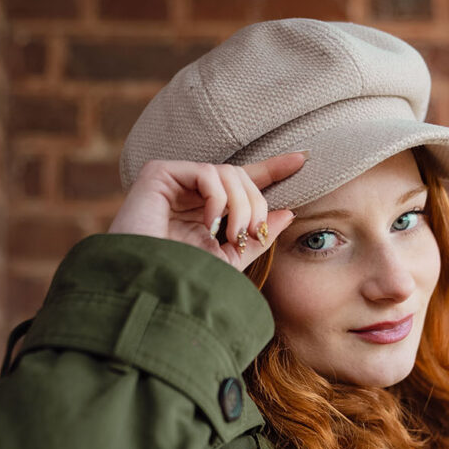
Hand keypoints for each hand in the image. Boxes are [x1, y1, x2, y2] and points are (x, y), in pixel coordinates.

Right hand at [107, 153, 305, 270]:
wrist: (146, 288)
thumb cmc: (181, 280)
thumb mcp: (229, 261)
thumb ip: (256, 237)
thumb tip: (287, 212)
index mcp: (204, 210)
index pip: (242, 182)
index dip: (272, 169)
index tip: (302, 160)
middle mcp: (188, 192)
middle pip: (240, 177)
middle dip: (256, 204)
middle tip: (252, 234)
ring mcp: (173, 181)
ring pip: (227, 172)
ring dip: (241, 205)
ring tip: (233, 236)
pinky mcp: (158, 173)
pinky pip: (207, 172)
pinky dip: (217, 198)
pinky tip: (209, 223)